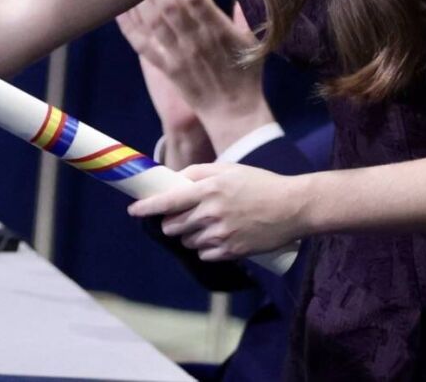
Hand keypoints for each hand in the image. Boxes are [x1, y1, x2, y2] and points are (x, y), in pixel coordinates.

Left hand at [117, 0, 273, 151]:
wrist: (234, 113)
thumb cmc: (246, 75)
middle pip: (170, 7)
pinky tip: (118, 9)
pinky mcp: (167, 68)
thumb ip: (242, 14)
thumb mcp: (252, 41)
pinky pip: (143, 45)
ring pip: (153, 22)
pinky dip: (128, 27)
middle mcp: (195, 41)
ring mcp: (178, 55)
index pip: (196, 0)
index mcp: (219, 31)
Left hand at [127, 163, 308, 260]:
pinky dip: (205, 247)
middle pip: (172, 226)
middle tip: (180, 216)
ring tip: (205, 224)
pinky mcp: (233, 252)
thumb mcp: (226, 169)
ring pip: (187, 241)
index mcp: (207, 190)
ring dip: (188, 235)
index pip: (167, 202)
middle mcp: (211, 213)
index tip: (133, 210)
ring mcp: (222, 235)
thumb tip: (173, 182)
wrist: (292, 207)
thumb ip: (196, 174)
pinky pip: (204, 254)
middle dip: (170, 222)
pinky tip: (217, 237)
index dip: (146, 208)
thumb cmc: (258, 184)